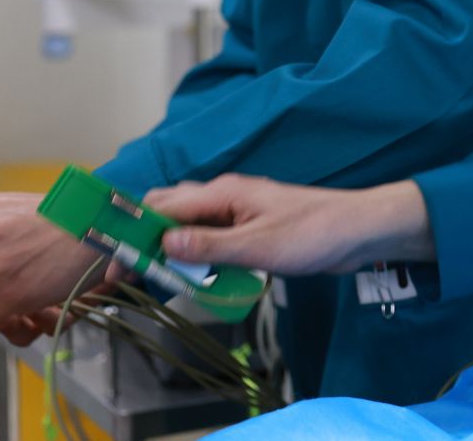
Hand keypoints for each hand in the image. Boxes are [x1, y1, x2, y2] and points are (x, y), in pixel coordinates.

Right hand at [148, 175, 431, 276]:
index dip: (133, 235)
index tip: (114, 265)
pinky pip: (210, 238)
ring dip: (168, 249)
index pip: (162, 208)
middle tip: (127, 275)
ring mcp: (238, 211)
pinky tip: (189, 276)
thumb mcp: (258, 246)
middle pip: (169, 212)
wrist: (358, 231)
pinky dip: (193, 255)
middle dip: (143, 240)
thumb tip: (163, 246)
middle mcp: (225, 197)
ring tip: (150, 278)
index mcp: (223, 193)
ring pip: (188, 225)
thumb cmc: (314, 234)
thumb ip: (209, 247)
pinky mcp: (250, 228)